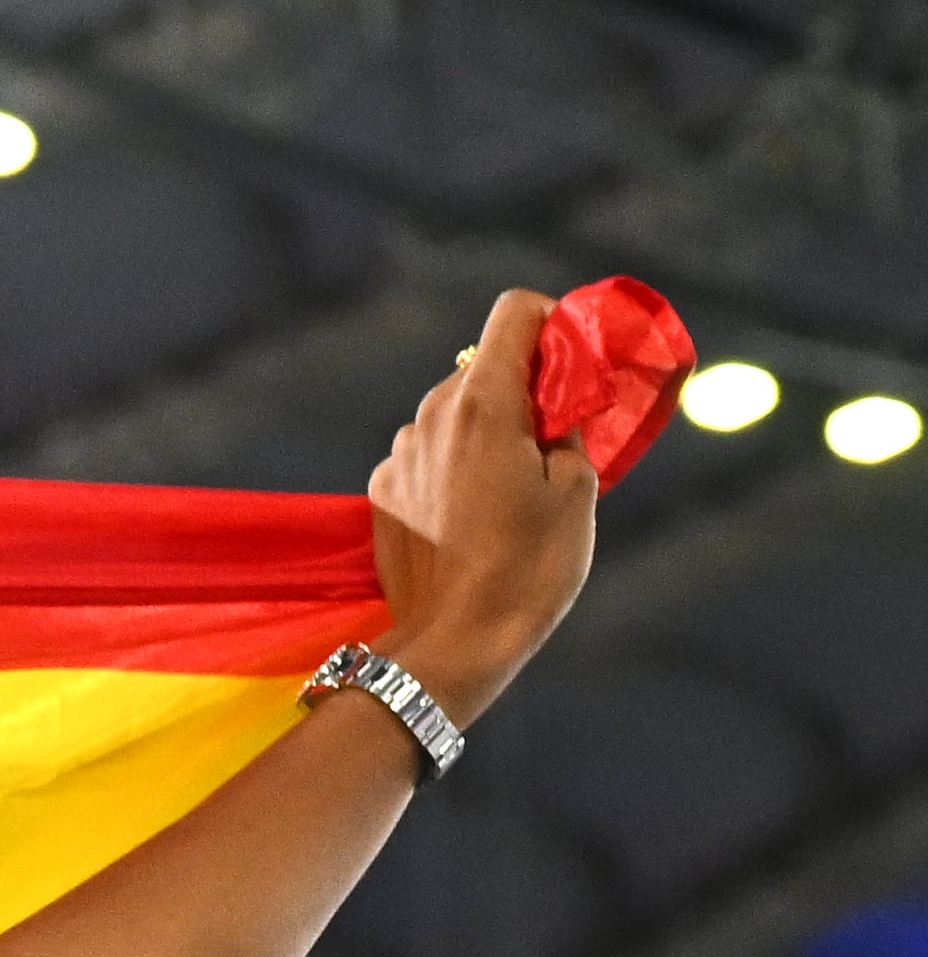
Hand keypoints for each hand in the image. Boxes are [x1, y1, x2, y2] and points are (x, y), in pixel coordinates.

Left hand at [363, 286, 596, 722]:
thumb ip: (567, 425)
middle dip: (524, 387)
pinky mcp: (378, 491)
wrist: (453, 642)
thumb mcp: (577, 488)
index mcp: (481, 403)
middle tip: (558, 436)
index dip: (551, 324)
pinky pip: (426, 456)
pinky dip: (454, 466)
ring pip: (452, 414)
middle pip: (482, 367)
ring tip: (516, 487)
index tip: (574, 363)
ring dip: (487, 430)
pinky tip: (473, 514)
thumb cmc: (528, 567)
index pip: (513, 314)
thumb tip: (557, 400)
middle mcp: (429, 417)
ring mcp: (397, 455)